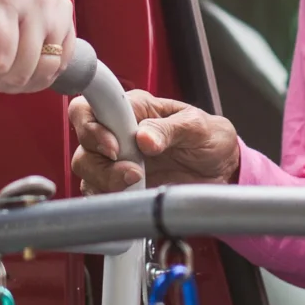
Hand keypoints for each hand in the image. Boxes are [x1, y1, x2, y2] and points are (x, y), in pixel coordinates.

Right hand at [68, 90, 239, 193]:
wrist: (221, 170)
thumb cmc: (208, 138)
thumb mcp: (198, 127)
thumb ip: (170, 129)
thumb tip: (143, 137)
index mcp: (134, 108)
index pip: (92, 106)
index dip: (93, 126)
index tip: (115, 148)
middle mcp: (118, 131)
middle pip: (83, 141)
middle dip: (100, 161)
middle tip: (134, 172)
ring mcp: (116, 159)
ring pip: (85, 168)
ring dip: (106, 180)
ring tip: (138, 183)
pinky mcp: (119, 184)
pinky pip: (96, 192)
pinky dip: (108, 197)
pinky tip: (131, 196)